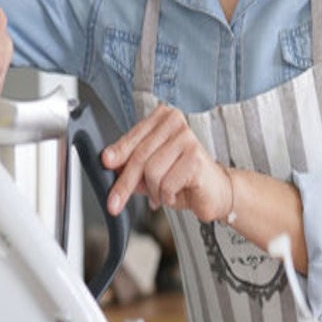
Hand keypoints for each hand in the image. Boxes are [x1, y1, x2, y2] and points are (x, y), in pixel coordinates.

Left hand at [102, 104, 231, 222]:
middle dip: (125, 183)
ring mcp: (188, 139)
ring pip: (152, 171)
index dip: (118, 154)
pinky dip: (167, 196)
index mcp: (163, 119)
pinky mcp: (196, 158)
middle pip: (139, 155)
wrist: (215, 191)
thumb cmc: (184, 177)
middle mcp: (176, 123)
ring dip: (154, 191)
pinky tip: (176, 194)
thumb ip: (132, 165)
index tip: (105, 164)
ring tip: (162, 194)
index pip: (133, 137)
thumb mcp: (152, 170)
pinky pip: (166, 183)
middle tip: (115, 202)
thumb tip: (110, 166)